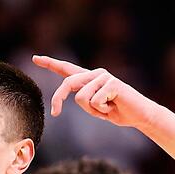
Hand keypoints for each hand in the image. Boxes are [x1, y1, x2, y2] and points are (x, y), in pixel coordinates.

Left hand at [32, 55, 152, 127]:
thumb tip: (75, 95)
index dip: (50, 63)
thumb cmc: (116, 112)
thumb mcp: (94, 108)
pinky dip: (102, 111)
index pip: (66, 69)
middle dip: (58, 99)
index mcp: (88, 79)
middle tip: (55, 113)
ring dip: (92, 111)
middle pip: (68, 83)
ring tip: (106, 109)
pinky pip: (95, 102)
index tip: (35, 58)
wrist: (139, 116)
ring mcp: (104, 76)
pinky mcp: (112, 83)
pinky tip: (114, 107)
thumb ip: (84, 99)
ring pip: (81, 98)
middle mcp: (95, 74)